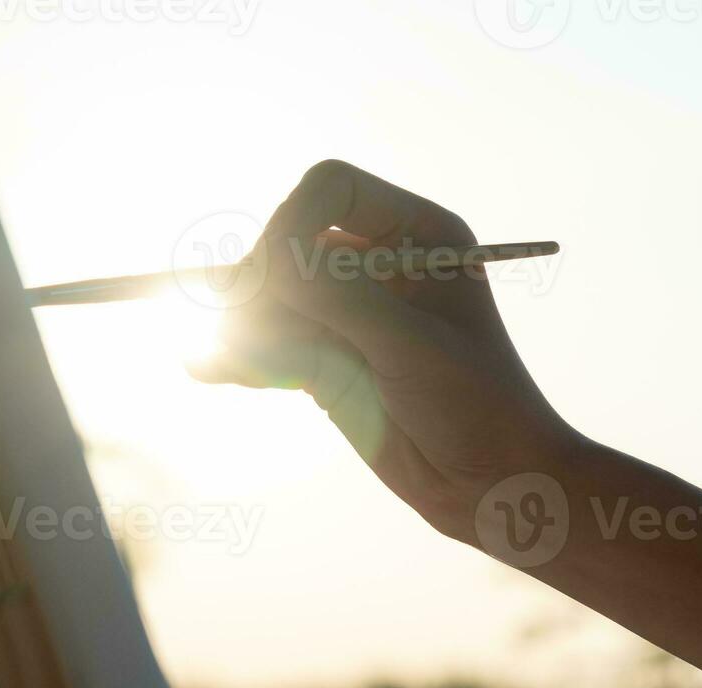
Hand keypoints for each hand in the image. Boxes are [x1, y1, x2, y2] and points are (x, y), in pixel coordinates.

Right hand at [189, 160, 582, 537]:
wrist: (493, 484)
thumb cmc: (479, 406)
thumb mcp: (410, 345)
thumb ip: (340, 297)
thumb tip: (266, 262)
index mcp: (418, 234)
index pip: (331, 189)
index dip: (293, 221)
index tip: (273, 277)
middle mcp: (379, 262)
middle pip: (287, 240)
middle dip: (260, 283)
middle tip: (246, 330)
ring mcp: (348, 313)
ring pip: (267, 295)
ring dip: (241, 324)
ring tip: (220, 361)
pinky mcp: (325, 359)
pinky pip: (265, 340)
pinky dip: (236, 354)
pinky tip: (207, 369)